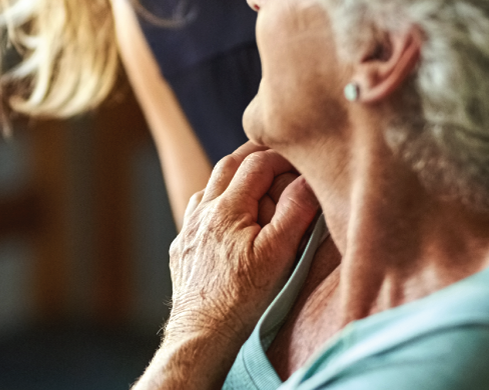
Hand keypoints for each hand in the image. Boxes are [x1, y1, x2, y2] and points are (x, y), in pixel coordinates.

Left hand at [164, 142, 319, 355]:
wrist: (202, 333)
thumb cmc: (243, 297)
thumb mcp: (278, 253)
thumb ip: (294, 211)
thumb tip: (307, 179)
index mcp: (227, 207)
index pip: (256, 163)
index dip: (280, 156)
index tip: (299, 160)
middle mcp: (202, 211)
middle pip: (228, 165)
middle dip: (253, 155)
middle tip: (276, 154)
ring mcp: (189, 228)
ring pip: (209, 187)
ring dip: (232, 179)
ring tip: (254, 184)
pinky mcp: (182, 248)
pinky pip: (197, 213)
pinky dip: (215, 204)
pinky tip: (227, 219)